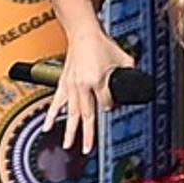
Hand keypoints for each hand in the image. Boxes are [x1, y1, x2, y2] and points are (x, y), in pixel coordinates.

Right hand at [42, 27, 134, 153]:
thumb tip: (136, 85)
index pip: (107, 104)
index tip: (113, 104)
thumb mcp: (124, 59)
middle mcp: (83, 85)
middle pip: (87, 115)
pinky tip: (48, 127)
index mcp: (98, 80)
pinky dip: (52, 115)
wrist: (83, 33)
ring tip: (68, 145)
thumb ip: (130, 74)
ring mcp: (72, 85)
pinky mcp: (63, 83)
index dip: (111, 106)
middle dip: (88, 134)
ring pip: (71, 112)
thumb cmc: (103, 44)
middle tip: (87, 149)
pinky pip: (57, 102)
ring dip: (70, 130)